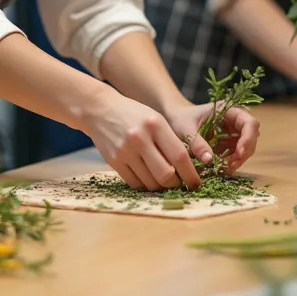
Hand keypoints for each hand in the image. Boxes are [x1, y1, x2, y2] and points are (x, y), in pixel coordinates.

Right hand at [82, 93, 201, 190]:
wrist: (100, 110)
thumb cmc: (134, 115)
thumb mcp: (156, 120)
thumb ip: (170, 141)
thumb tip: (187, 170)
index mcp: (155, 125)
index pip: (179, 156)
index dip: (191, 174)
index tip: (196, 183)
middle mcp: (140, 138)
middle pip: (165, 175)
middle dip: (176, 184)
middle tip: (179, 183)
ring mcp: (125, 151)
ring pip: (150, 183)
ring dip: (160, 186)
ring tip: (163, 179)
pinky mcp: (114, 161)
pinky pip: (135, 183)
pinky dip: (145, 185)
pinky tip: (147, 177)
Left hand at [163, 102, 260, 173]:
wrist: (175, 119)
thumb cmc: (180, 118)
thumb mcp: (186, 129)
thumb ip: (197, 143)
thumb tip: (209, 160)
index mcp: (229, 111)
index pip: (250, 123)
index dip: (248, 139)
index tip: (239, 152)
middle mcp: (235, 122)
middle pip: (251, 138)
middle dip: (243, 153)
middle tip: (229, 165)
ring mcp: (233, 134)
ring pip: (245, 149)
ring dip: (237, 160)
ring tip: (223, 168)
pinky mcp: (228, 145)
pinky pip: (235, 156)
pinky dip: (230, 163)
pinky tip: (220, 168)